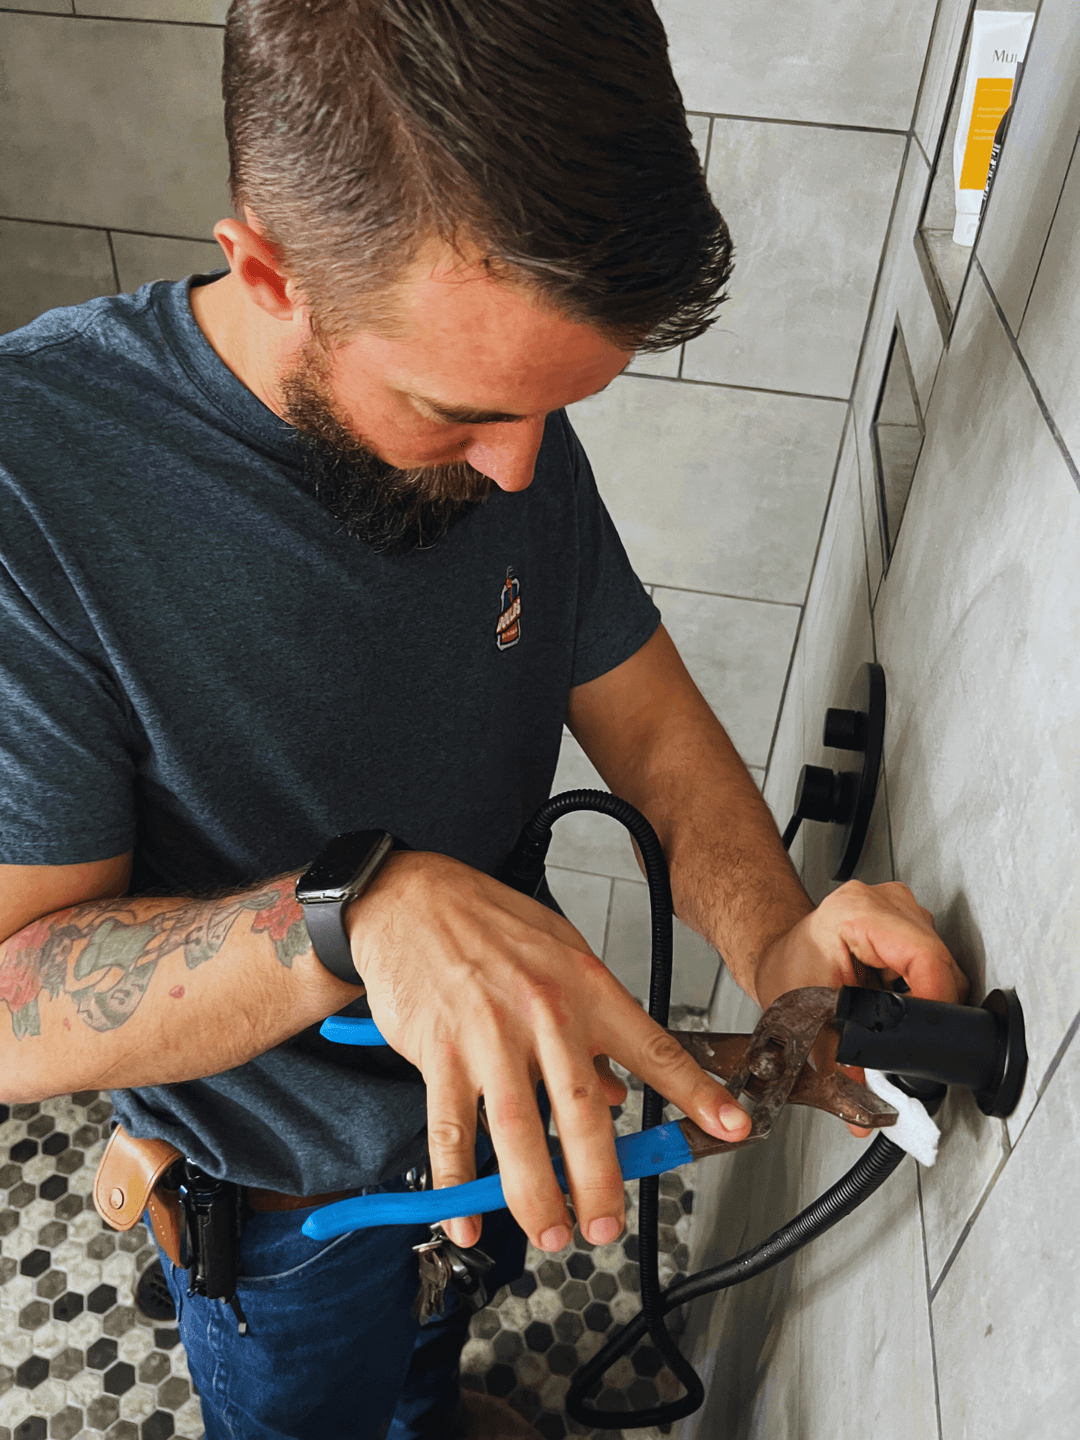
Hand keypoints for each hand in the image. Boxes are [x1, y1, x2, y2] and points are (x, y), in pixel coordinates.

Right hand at [347, 851, 752, 1251]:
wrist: (413, 897)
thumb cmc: (489, 923)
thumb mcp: (560, 956)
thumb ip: (593, 1026)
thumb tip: (617, 1094)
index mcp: (584, 986)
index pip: (653, 1047)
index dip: (697, 1091)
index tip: (733, 1126)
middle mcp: (543, 1013)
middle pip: (583, 1111)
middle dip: (600, 1180)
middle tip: (607, 1225)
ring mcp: (488, 1035)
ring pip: (520, 1132)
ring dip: (536, 1195)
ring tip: (552, 1233)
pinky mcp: (439, 1052)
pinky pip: (451, 1132)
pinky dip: (457, 1186)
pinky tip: (465, 1217)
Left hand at [753, 880, 966, 1134]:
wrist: (780, 953)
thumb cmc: (787, 972)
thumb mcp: (809, 1019)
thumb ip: (839, 1065)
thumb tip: (861, 1112)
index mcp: (858, 913)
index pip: (925, 958)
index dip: (935, 1002)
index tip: (927, 1036)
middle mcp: (886, 901)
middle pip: (940, 962)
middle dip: (931, 1007)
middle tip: (905, 1038)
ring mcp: (901, 906)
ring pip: (942, 962)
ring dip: (927, 996)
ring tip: (891, 1012)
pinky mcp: (909, 918)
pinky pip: (934, 959)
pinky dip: (921, 984)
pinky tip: (894, 994)